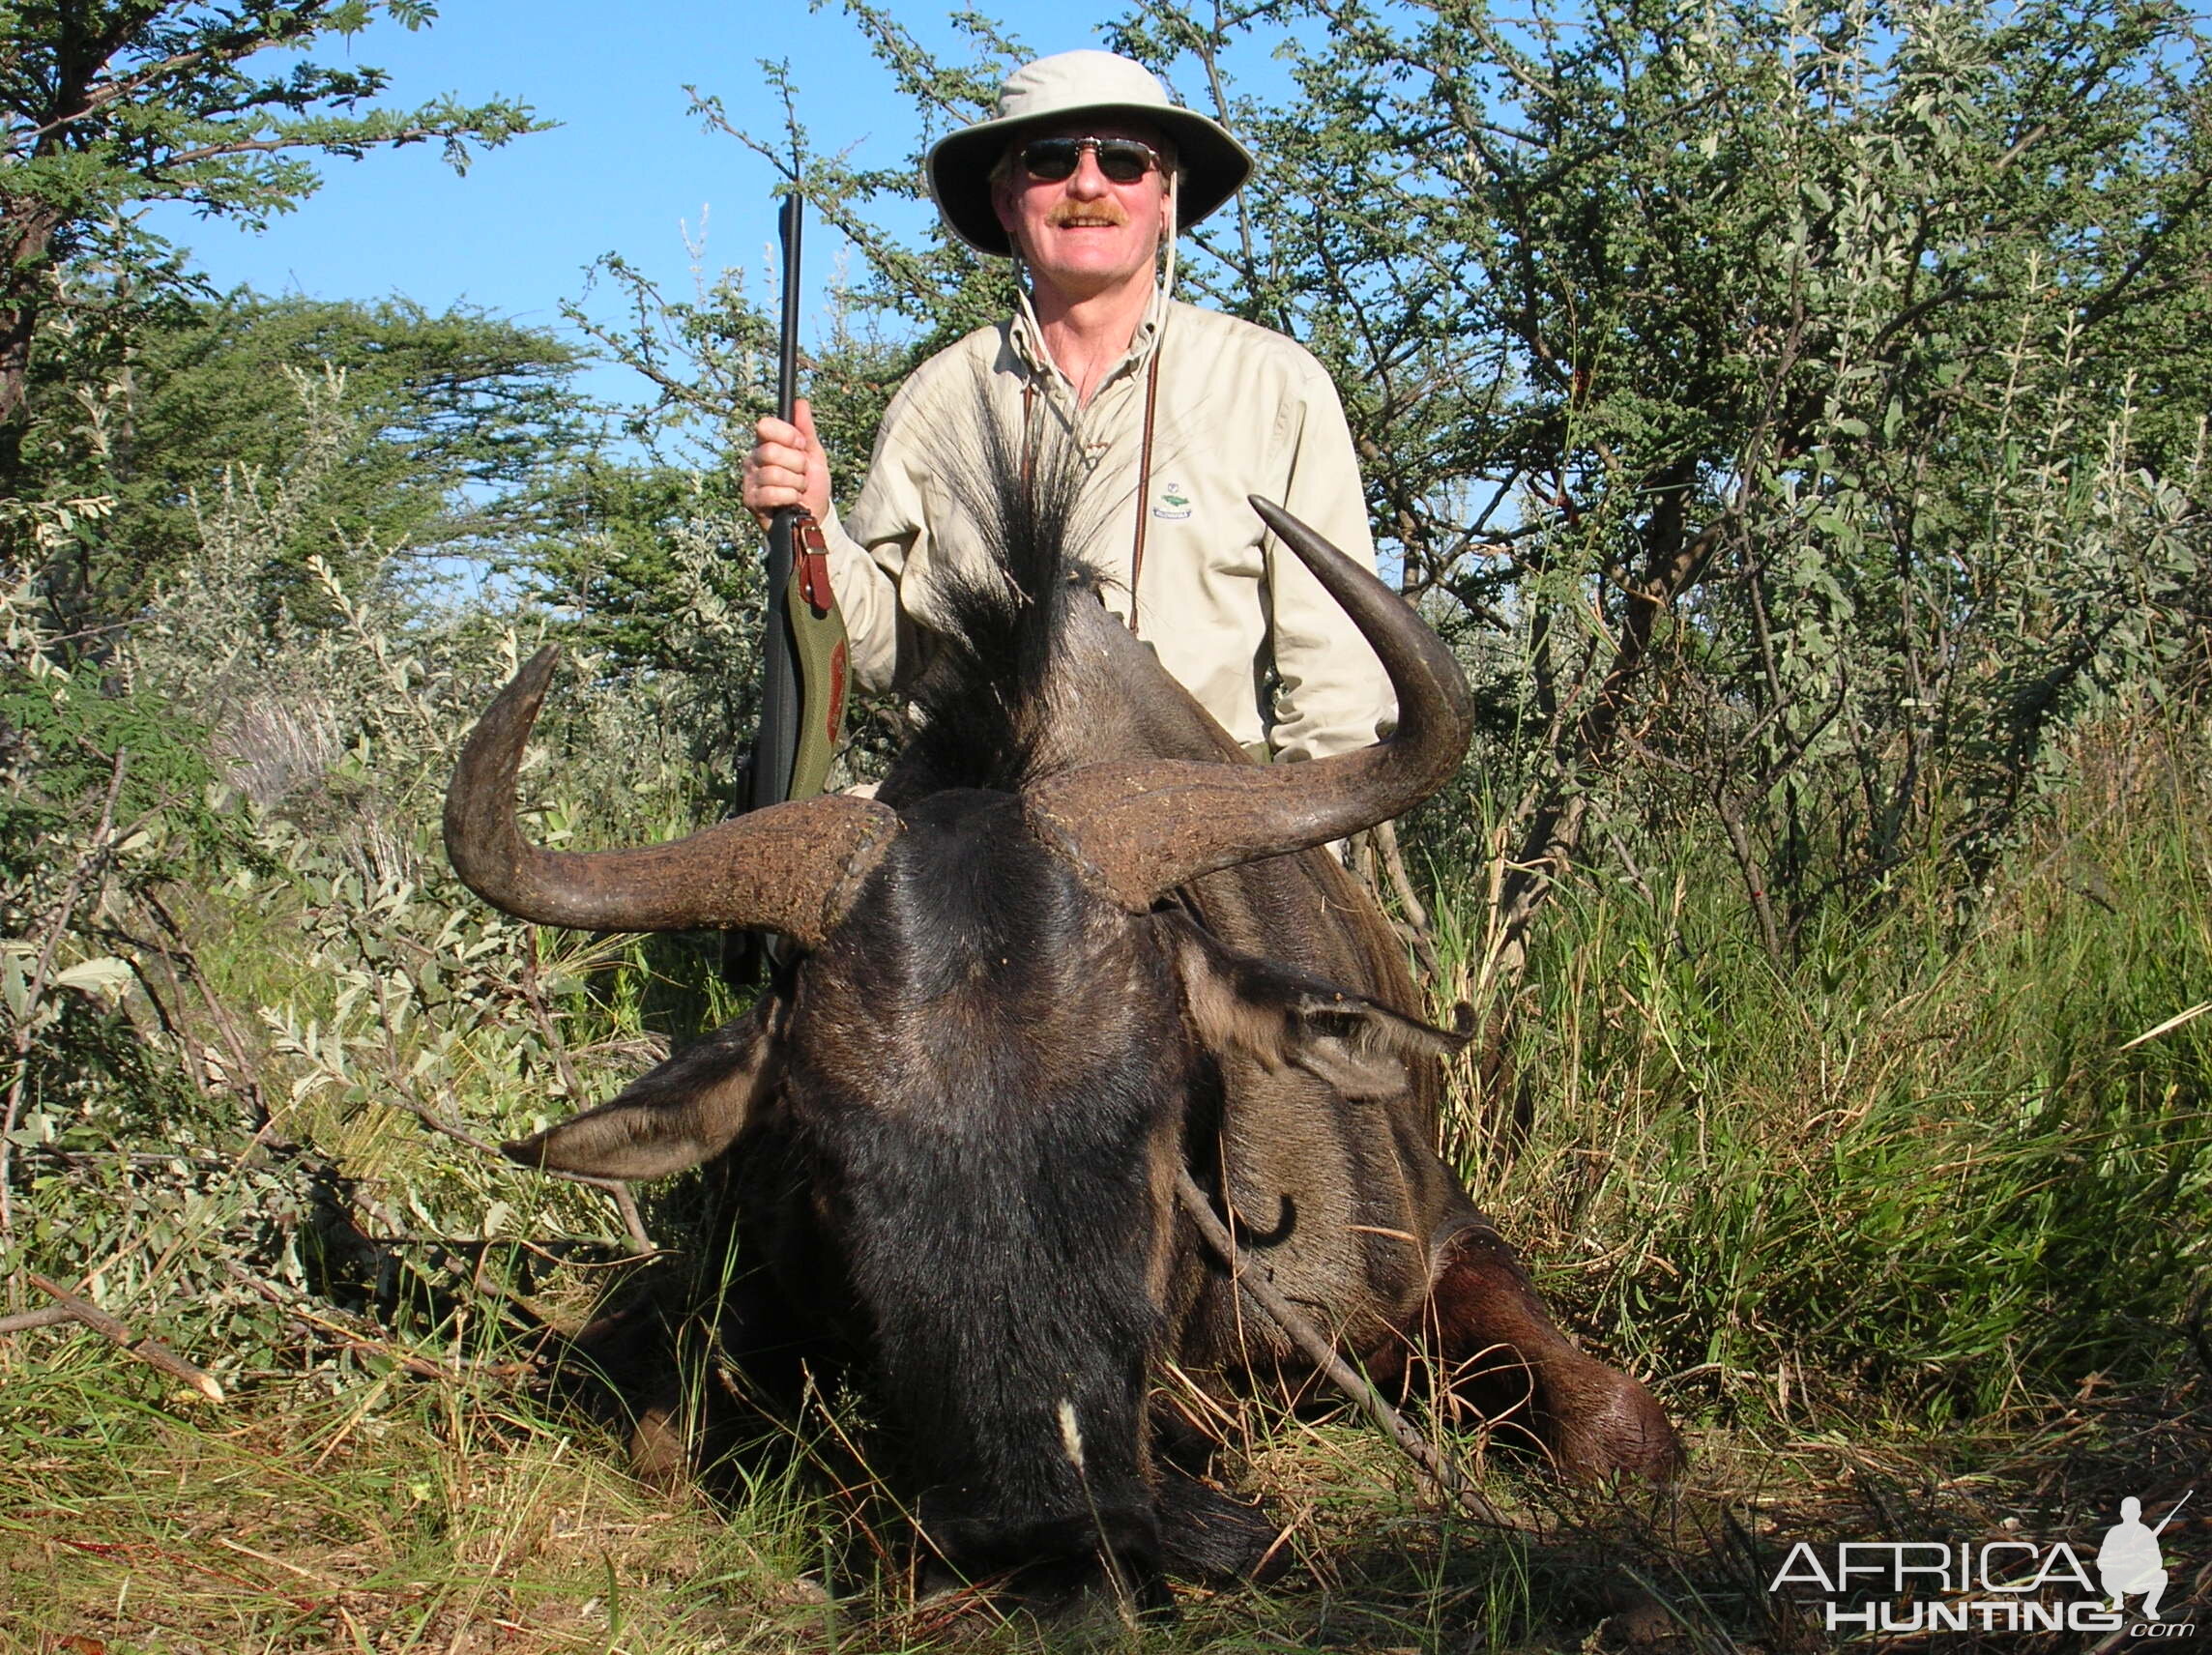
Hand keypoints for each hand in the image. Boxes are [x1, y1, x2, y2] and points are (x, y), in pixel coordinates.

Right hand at [742, 397, 831, 530]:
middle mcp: (754, 459)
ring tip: (798, 489)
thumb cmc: (811, 484)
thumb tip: (801, 403)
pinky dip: (789, 497)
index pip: (766, 426)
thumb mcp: (814, 454)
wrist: (813, 516)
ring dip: (796, 483)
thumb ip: (806, 430)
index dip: (788, 435)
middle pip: (771, 451)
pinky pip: (771, 493)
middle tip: (802, 473)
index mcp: (766, 443)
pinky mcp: (750, 500)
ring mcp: (750, 480)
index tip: (802, 446)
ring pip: (773, 474)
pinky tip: (792, 500)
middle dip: (796, 464)